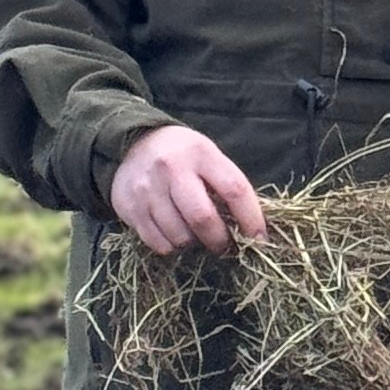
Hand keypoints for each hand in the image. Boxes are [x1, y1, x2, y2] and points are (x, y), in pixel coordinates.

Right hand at [110, 125, 268, 255]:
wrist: (134, 143)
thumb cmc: (184, 156)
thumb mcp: (208, 156)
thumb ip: (227, 186)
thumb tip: (250, 230)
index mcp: (201, 153)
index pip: (234, 189)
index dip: (251, 219)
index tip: (259, 239)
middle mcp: (172, 169)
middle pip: (202, 217)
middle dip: (219, 240)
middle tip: (224, 246)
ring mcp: (148, 189)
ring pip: (179, 235)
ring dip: (193, 244)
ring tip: (195, 235)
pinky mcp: (130, 207)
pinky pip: (157, 242)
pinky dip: (171, 246)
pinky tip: (174, 234)